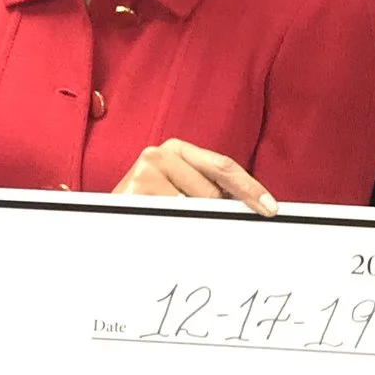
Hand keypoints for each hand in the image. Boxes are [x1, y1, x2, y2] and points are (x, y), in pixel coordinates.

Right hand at [112, 140, 276, 215]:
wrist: (105, 217)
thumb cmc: (147, 205)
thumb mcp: (180, 188)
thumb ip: (208, 189)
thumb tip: (250, 204)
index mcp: (176, 148)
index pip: (223, 167)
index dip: (250, 188)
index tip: (269, 208)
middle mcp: (159, 153)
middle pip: (212, 193)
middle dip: (214, 212)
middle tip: (196, 221)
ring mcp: (146, 170)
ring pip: (195, 207)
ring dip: (191, 221)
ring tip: (168, 219)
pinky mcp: (137, 190)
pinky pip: (176, 217)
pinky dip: (176, 226)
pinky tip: (161, 223)